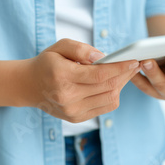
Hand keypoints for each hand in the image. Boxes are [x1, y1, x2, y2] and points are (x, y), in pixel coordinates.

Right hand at [24, 39, 139, 122]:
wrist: (30, 86)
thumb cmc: (47, 63)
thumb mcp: (59, 47)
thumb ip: (81, 48)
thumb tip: (102, 57)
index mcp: (62, 76)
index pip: (99, 74)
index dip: (119, 68)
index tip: (133, 60)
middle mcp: (67, 96)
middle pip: (107, 87)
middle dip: (125, 75)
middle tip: (135, 64)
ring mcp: (72, 110)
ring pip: (109, 99)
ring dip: (121, 86)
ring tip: (125, 73)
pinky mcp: (76, 118)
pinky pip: (104, 107)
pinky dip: (112, 95)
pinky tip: (113, 84)